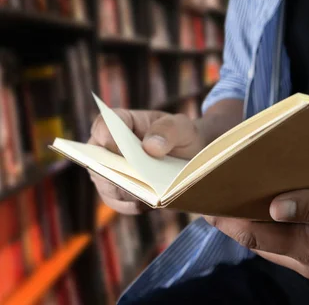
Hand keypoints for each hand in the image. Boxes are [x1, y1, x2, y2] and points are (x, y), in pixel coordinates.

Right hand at [88, 109, 205, 214]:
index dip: (107, 137)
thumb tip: (150, 147)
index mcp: (122, 122)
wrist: (190, 156)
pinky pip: (118, 201)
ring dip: (124, 192)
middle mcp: (109, 147)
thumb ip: (168, 130)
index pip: (104, 125)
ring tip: (146, 197)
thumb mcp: (182, 126)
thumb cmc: (181, 135)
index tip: (119, 150)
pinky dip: (132, 205)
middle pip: (99, 160)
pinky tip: (149, 205)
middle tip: (134, 181)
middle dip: (114, 172)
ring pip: (106, 184)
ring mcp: (111, 170)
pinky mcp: (119, 191)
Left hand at [205, 186, 308, 288]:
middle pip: (258, 239)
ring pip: (274, 240)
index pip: (254, 234)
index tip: (201, 195)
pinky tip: (280, 202)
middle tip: (215, 186)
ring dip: (256, 218)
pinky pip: (292, 240)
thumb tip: (272, 206)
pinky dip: (279, 222)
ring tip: (241, 188)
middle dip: (234, 216)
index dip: (226, 216)